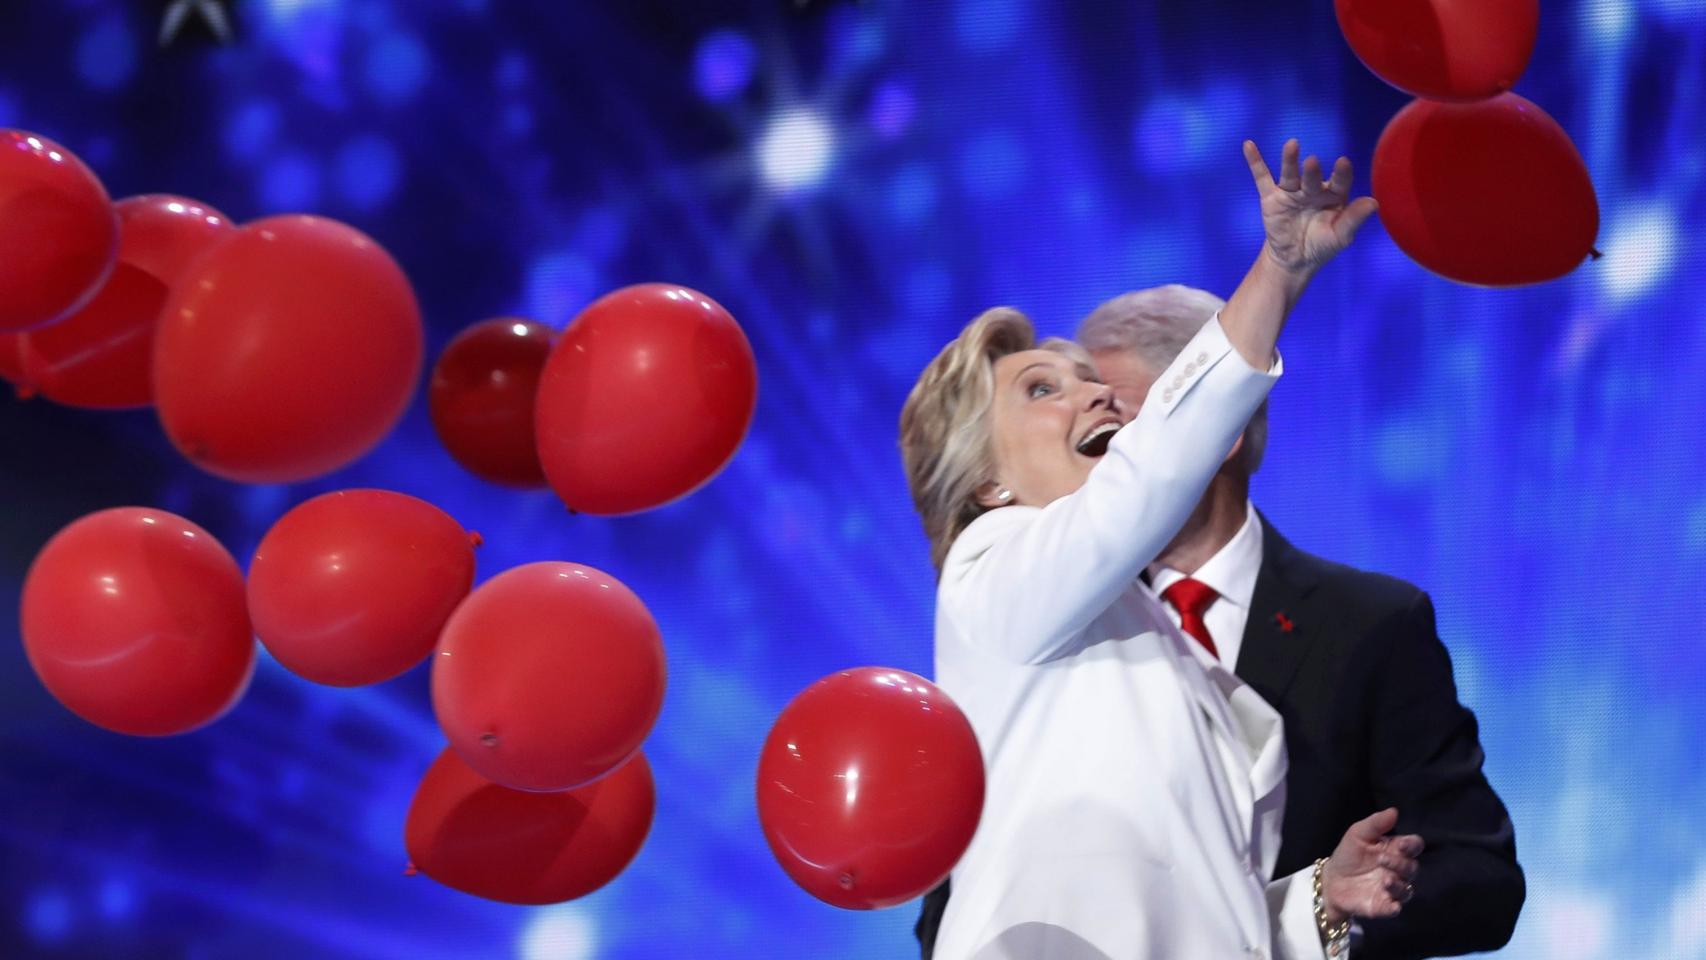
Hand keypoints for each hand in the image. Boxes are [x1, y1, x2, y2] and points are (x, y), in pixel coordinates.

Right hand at [1244, 139, 1377, 277]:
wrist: (1295, 259)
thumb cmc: (1322, 246)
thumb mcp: (1340, 236)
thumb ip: (1354, 219)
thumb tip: (1375, 203)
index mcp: (1334, 195)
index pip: (1340, 181)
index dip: (1341, 173)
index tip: (1342, 162)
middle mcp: (1313, 189)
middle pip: (1312, 177)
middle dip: (1312, 171)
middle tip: (1312, 163)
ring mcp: (1291, 192)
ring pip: (1290, 173)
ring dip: (1290, 160)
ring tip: (1292, 145)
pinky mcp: (1271, 198)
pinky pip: (1262, 178)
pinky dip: (1255, 162)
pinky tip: (1248, 145)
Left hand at [1321, 807, 1423, 925]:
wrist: (1331, 879)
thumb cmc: (1349, 854)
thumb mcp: (1358, 834)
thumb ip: (1376, 823)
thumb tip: (1394, 811)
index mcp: (1395, 850)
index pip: (1414, 846)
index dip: (1412, 845)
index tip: (1401, 844)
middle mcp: (1398, 870)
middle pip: (1412, 868)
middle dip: (1400, 864)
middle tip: (1382, 859)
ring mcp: (1392, 889)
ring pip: (1406, 890)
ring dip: (1398, 885)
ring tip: (1385, 880)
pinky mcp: (1383, 906)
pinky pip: (1394, 909)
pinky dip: (1394, 907)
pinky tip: (1392, 905)